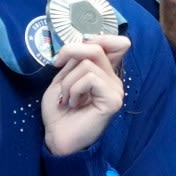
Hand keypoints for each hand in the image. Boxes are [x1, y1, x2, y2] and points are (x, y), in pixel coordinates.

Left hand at [42, 34, 129, 156]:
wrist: (58, 138)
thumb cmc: (59, 112)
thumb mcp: (63, 79)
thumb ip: (75, 61)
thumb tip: (83, 43)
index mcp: (104, 73)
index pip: (118, 43)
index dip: (99, 37)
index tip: (72, 51)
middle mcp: (114, 79)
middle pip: (97, 47)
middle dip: (71, 51)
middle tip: (56, 65)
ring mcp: (116, 89)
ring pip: (89, 64)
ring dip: (68, 80)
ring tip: (67, 98)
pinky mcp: (113, 100)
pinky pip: (91, 78)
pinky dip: (75, 89)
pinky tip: (74, 103)